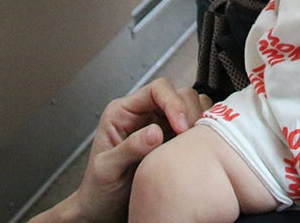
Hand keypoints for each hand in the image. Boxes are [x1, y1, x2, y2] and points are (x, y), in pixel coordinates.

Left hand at [61, 78, 210, 222]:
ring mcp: (161, 127)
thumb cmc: (97, 189)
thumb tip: (156, 132)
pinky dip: (202, 135)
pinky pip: (194, 129)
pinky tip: (197, 151)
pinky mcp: (172, 143)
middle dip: (190, 113)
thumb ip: (129, 148)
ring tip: (194, 145)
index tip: (181, 127)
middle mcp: (144, 115)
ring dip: (198, 122)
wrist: (102, 211)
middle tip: (190, 139)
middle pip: (180, 94)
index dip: (174, 103)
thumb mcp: (106, 169)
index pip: (157, 89)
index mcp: (124, 112)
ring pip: (192, 109)